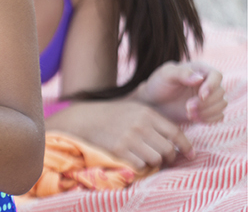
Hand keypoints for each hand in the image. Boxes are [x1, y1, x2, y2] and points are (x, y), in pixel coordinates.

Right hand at [47, 99, 192, 169]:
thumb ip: (155, 121)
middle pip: (168, 149)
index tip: (190, 155)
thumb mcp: (135, 109)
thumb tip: (177, 140)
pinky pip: (140, 165)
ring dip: (155, 163)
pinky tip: (134, 159)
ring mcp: (129, 138)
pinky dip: (140, 166)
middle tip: (166, 160)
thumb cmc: (113, 115)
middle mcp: (140, 125)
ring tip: (148, 159)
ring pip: (156, 159)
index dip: (186, 146)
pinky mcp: (119, 151)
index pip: (176, 132)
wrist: (86, 119)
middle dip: (170, 158)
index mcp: (147, 113)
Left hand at [137, 61, 225, 123]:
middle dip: (205, 102)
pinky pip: (219, 116)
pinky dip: (209, 119)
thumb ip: (182, 73)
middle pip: (220, 92)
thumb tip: (199, 78)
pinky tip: (193, 118)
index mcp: (200, 70)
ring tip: (188, 113)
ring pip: (221, 104)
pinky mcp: (208, 110)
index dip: (212, 86)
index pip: (217, 75)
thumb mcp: (166, 75)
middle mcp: (207, 82)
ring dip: (207, 111)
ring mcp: (209, 97)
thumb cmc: (159, 84)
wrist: (154, 102)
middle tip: (187, 107)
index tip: (201, 95)